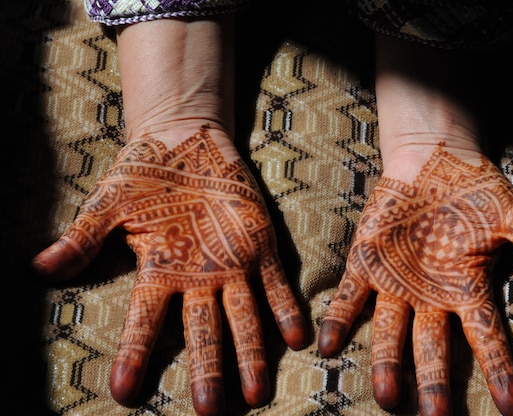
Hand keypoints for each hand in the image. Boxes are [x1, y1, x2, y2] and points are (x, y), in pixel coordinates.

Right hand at [33, 126, 307, 415]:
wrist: (185, 143)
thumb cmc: (144, 174)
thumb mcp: (108, 205)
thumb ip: (83, 238)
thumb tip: (38, 267)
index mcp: (159, 271)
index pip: (144, 322)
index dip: (134, 355)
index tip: (124, 393)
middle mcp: (198, 277)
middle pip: (203, 331)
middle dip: (208, 370)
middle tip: (211, 412)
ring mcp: (232, 264)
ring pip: (244, 316)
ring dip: (252, 353)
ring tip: (257, 392)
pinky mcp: (260, 245)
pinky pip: (276, 283)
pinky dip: (286, 309)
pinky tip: (297, 338)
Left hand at [318, 145, 512, 415]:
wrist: (431, 160)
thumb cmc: (475, 189)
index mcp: (467, 289)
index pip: (487, 338)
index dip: (500, 371)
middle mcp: (430, 295)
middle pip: (433, 347)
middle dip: (435, 382)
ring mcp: (395, 282)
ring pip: (390, 331)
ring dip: (387, 363)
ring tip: (387, 396)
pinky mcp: (366, 262)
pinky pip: (351, 296)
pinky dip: (340, 319)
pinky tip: (328, 344)